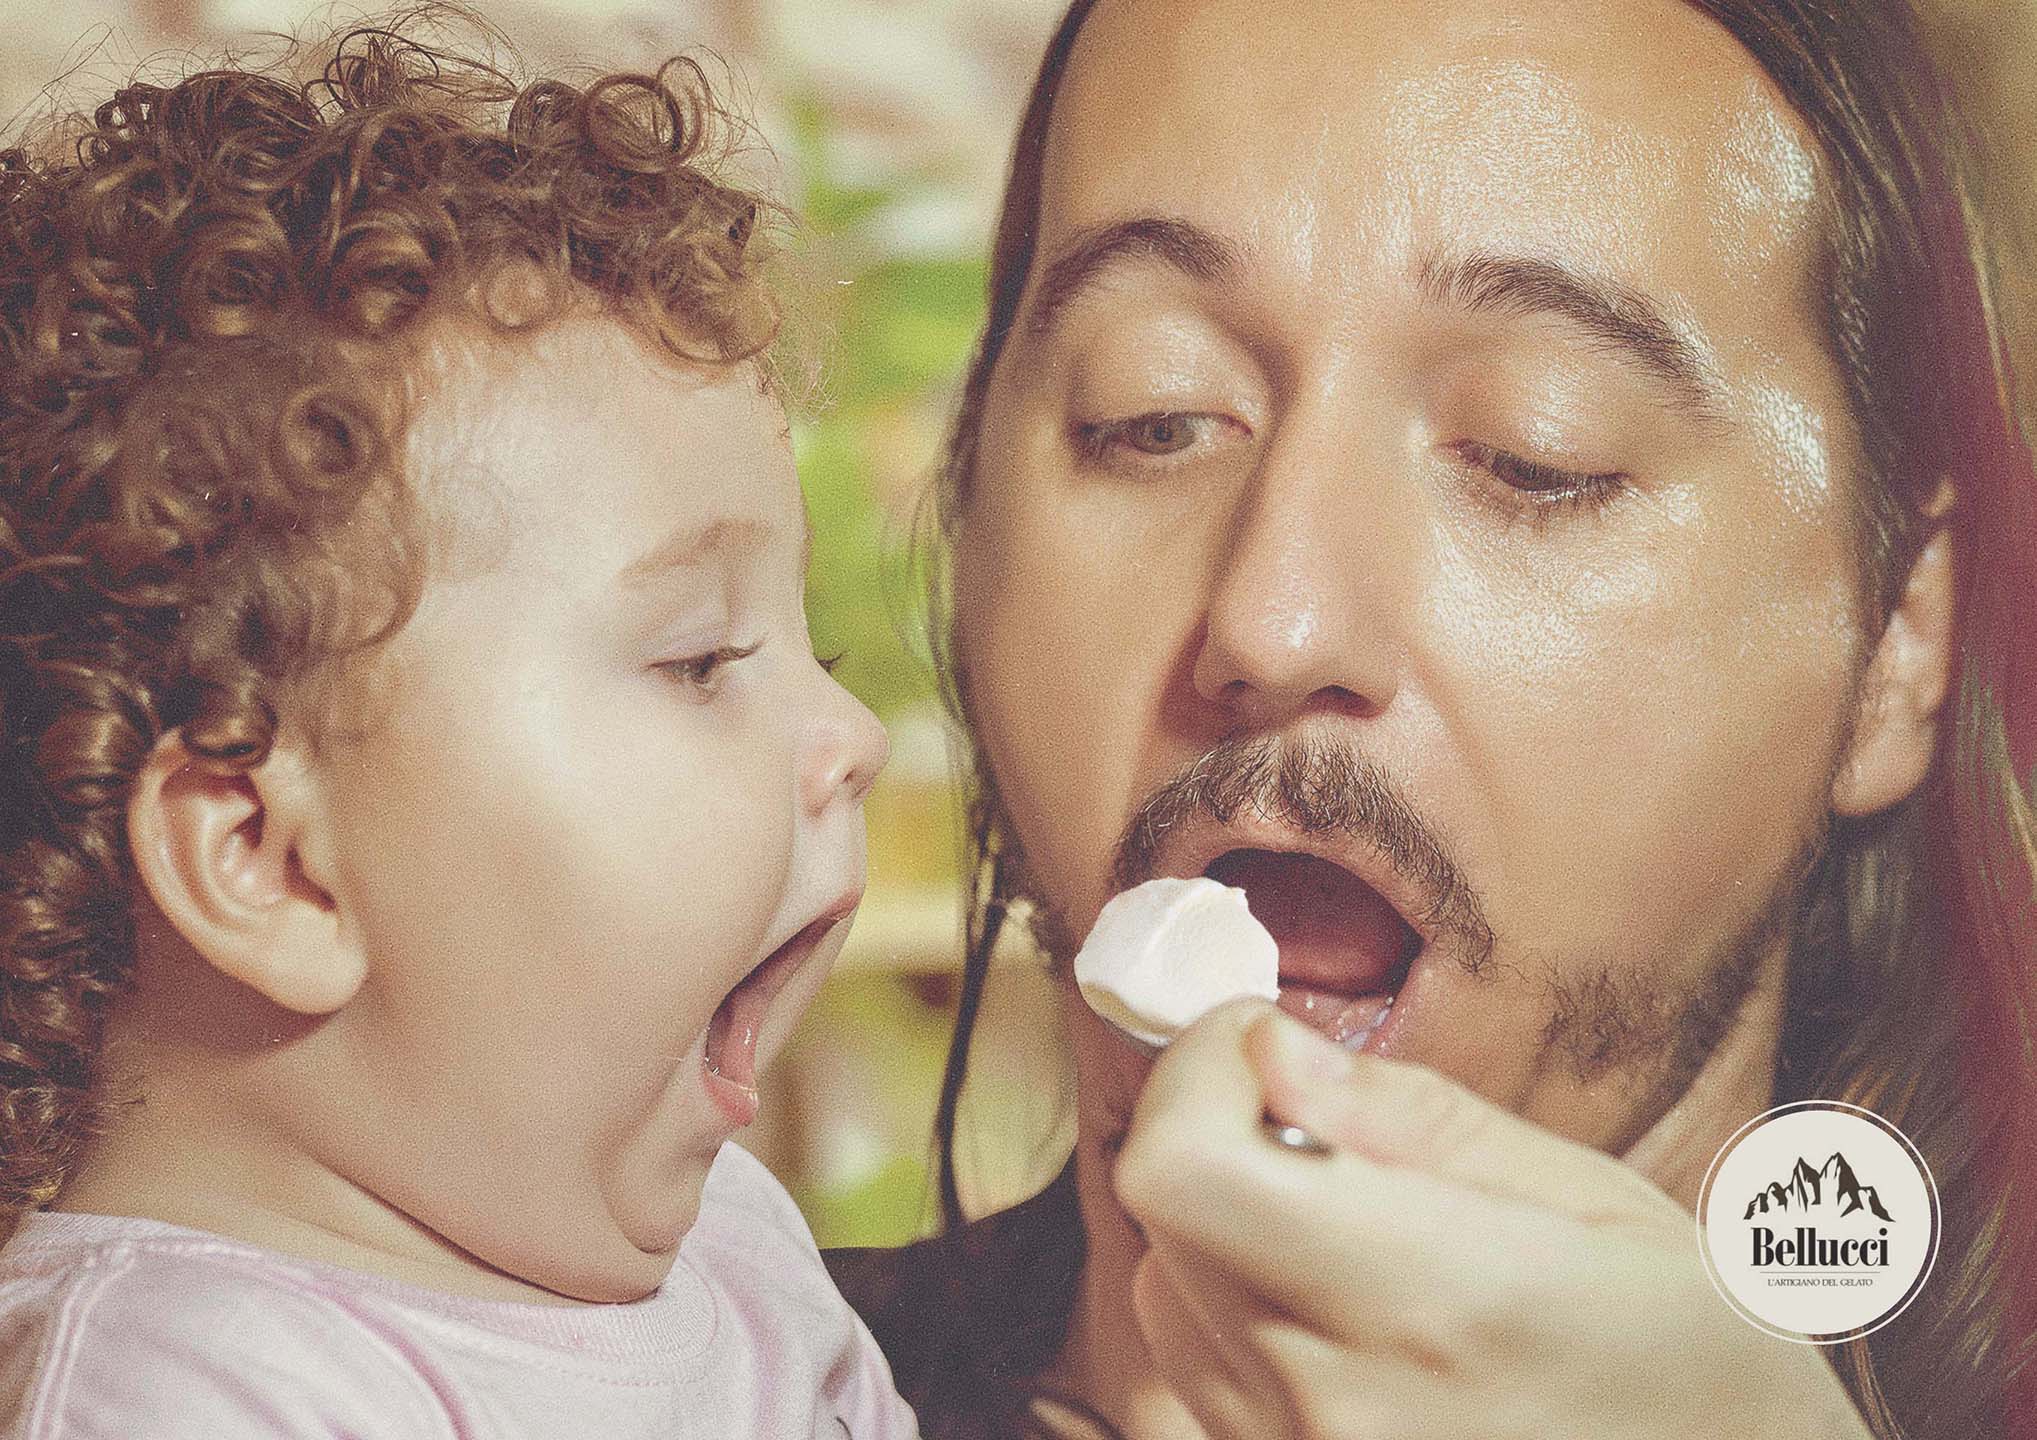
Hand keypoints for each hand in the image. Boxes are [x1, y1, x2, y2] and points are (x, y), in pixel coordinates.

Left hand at [1113, 1002, 1876, 1439]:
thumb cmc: (1708, 1378)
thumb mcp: (1607, 1209)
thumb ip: (1421, 1123)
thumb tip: (1272, 1050)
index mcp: (1429, 1304)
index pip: (1186, 1170)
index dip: (1198, 1074)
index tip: (1265, 1041)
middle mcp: (1335, 1404)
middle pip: (1164, 1214)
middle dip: (1217, 1123)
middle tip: (1318, 1109)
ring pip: (1165, 1287)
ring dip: (1224, 1216)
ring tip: (1356, 1221)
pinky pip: (1198, 1367)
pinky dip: (1236, 1300)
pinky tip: (1348, 1301)